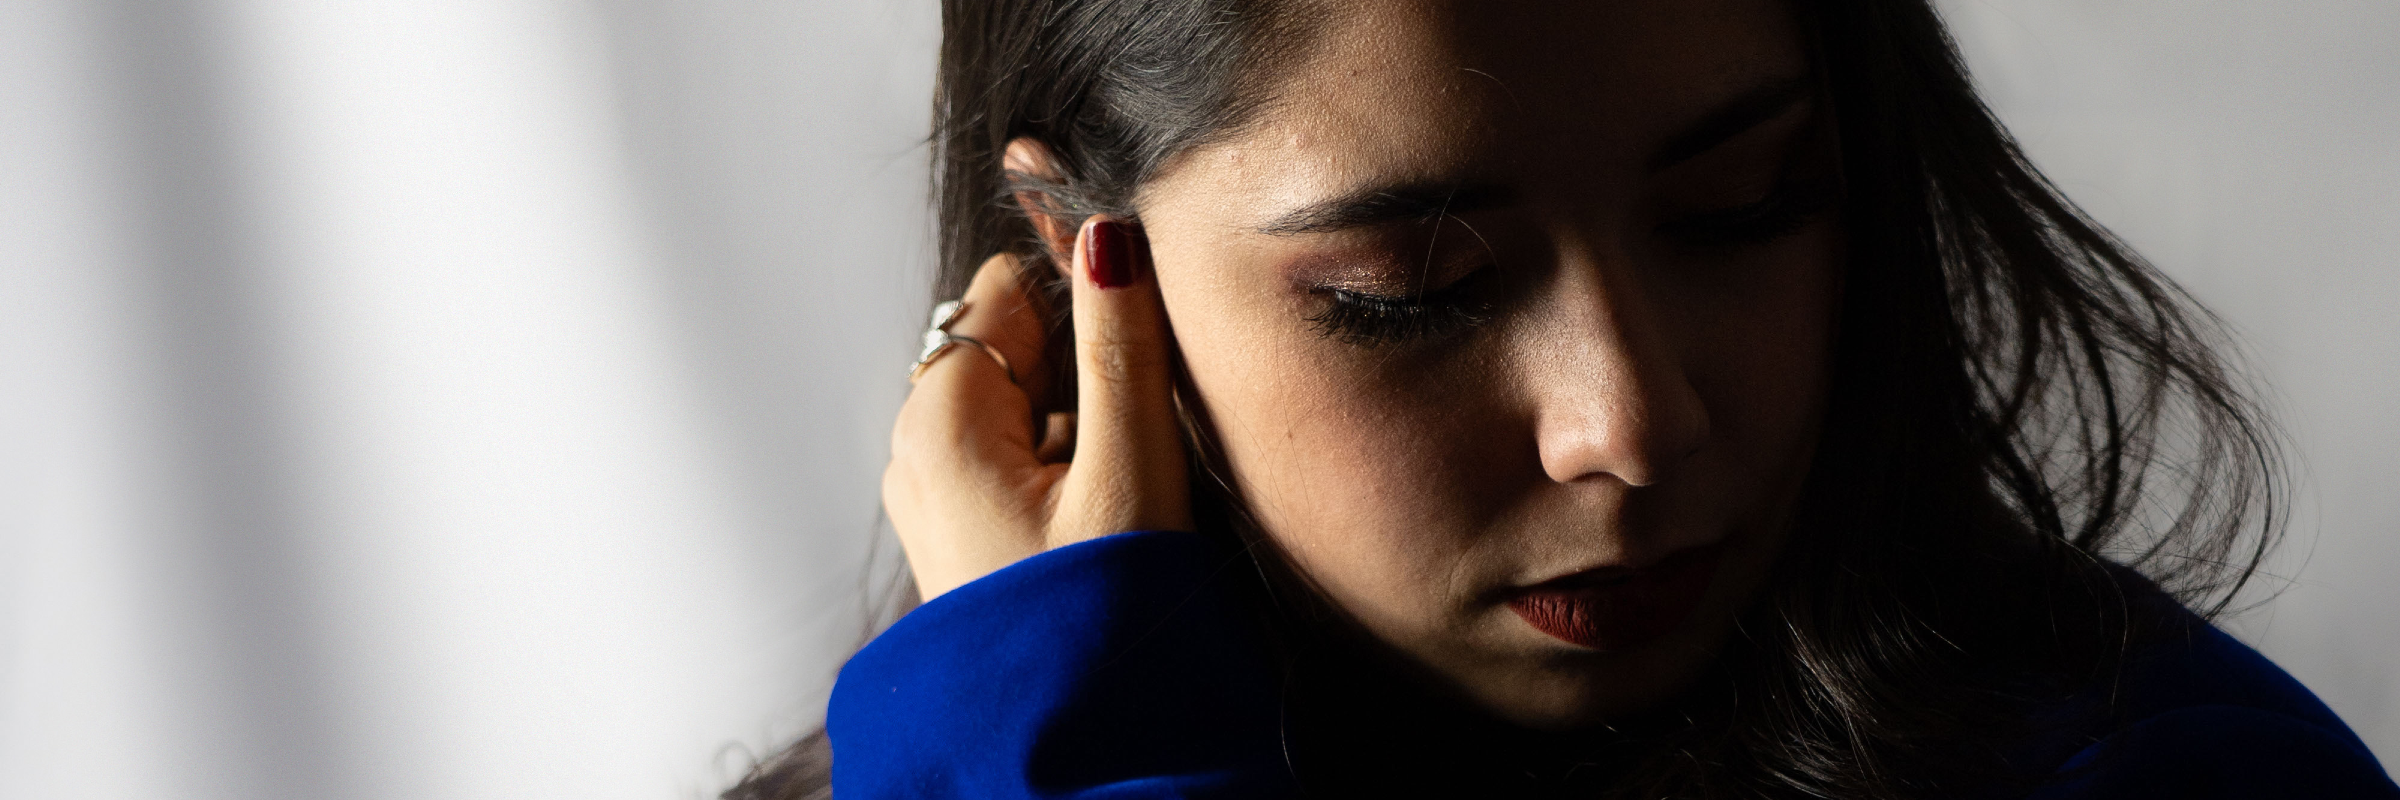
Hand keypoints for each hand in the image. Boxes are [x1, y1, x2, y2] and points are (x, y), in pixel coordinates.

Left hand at [883, 217, 1192, 600]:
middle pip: (1013, 347)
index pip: (1006, 290)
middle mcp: (918, 448)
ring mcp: (936, 496)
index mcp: (940, 417)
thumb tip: (1109, 231)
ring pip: (1023, 406)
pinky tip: (1103, 517)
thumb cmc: (1092, 625)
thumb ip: (1120, 343)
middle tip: (1136, 435)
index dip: (1081, 298)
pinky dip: (1067, 468)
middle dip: (1083, 367)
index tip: (1136, 335)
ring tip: (1125, 487)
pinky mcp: (964, 536)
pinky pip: (1019, 461)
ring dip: (1082, 422)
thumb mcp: (1128, 470)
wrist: (1070, 748)